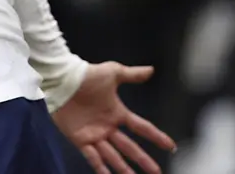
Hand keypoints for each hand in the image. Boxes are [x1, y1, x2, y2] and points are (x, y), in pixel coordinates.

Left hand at [52, 61, 176, 173]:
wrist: (64, 80)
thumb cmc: (87, 74)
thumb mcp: (114, 72)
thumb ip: (133, 74)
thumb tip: (152, 70)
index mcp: (118, 113)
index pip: (142, 128)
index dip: (157, 137)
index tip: (171, 147)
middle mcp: (108, 127)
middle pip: (130, 147)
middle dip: (143, 160)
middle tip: (156, 172)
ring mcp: (95, 135)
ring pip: (113, 156)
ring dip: (123, 169)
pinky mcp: (80, 139)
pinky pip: (92, 157)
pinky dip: (100, 168)